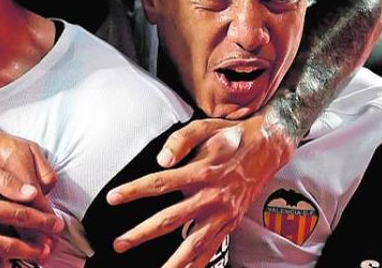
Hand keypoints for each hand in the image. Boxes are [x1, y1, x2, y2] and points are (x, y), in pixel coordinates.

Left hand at [105, 115, 294, 267]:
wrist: (268, 147)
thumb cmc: (232, 136)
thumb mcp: (204, 127)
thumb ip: (180, 140)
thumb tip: (161, 159)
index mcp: (202, 171)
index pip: (160, 183)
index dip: (134, 191)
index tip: (112, 198)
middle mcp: (212, 196)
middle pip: (171, 219)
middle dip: (143, 233)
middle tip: (120, 243)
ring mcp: (223, 213)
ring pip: (193, 243)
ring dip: (172, 260)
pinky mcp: (231, 222)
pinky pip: (213, 248)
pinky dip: (198, 263)